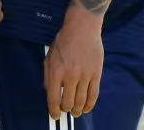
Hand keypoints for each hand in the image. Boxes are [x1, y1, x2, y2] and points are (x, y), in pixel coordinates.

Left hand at [44, 4, 103, 118]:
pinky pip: (93, 95)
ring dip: (77, 110)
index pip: (53, 99)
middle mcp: (70, 75)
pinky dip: (90, 105)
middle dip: (66, 110)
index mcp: (55, 71)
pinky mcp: (96, 74)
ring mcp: (84, 75)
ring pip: (81, 102)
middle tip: (66, 110)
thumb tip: (49, 93)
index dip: (54, 111)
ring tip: (76, 112)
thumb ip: (47, 76)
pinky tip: (86, 108)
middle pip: (68, 103)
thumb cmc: (64, 41)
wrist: (82, 27)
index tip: (55, 115)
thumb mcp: (49, 56)